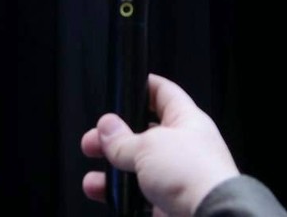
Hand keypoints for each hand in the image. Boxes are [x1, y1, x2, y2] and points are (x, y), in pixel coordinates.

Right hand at [81, 74, 238, 216]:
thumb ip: (122, 139)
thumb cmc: (194, 175)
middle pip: (143, 133)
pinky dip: (117, 195)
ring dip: (111, 170)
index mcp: (186, 120)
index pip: (164, 94)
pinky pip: (137, 195)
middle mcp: (182, 147)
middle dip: (115, 137)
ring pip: (136, 167)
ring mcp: (174, 176)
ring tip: (92, 176)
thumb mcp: (148, 147)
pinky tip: (103, 193)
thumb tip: (106, 127)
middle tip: (93, 139)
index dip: (144, 87)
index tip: (126, 84)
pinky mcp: (167, 202)